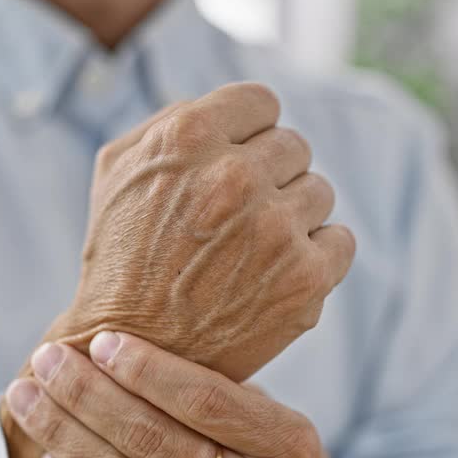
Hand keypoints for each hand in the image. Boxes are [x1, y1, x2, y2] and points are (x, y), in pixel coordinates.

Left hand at [5, 331, 357, 457]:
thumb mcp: (281, 424)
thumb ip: (222, 392)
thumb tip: (138, 339)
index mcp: (284, 446)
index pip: (204, 402)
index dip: (145, 370)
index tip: (101, 341)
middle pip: (151, 441)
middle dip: (87, 394)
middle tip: (48, 360)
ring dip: (64, 436)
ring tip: (29, 400)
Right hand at [54, 82, 353, 377]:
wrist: (128, 355)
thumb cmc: (120, 259)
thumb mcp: (117, 171)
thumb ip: (172, 121)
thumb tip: (232, 112)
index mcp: (189, 137)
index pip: (262, 103)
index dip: (248, 134)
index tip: (234, 163)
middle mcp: (234, 177)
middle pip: (293, 146)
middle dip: (268, 177)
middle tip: (236, 218)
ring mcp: (274, 228)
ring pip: (319, 191)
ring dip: (291, 216)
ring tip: (250, 250)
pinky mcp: (305, 278)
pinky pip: (339, 240)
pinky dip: (315, 256)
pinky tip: (275, 274)